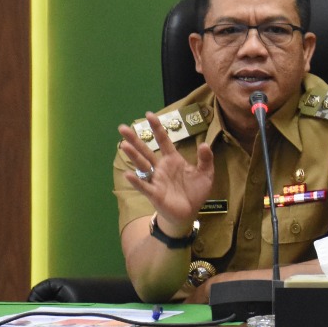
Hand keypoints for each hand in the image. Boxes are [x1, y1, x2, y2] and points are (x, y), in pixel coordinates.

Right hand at [117, 113, 214, 231]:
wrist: (189, 212)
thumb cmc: (195, 191)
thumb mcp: (205, 173)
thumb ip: (205, 159)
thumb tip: (205, 144)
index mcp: (172, 160)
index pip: (163, 141)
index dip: (157, 128)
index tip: (149, 114)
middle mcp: (161, 167)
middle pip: (146, 150)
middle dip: (134, 139)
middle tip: (122, 127)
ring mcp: (156, 179)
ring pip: (142, 165)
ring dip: (133, 155)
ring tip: (123, 145)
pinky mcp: (155, 193)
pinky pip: (144, 186)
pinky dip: (137, 181)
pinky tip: (128, 174)